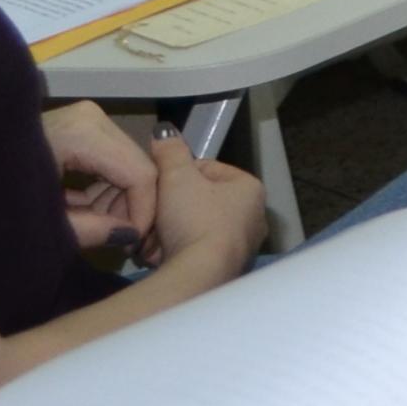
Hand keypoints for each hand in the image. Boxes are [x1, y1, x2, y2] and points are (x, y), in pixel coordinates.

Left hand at [41, 100, 164, 259]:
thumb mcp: (44, 222)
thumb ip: (92, 230)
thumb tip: (130, 237)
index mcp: (83, 134)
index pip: (138, 173)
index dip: (143, 212)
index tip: (134, 244)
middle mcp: (92, 117)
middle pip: (137, 165)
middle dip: (133, 205)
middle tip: (119, 238)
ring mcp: (86, 117)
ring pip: (127, 161)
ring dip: (119, 197)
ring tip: (99, 226)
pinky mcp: (80, 124)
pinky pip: (111, 157)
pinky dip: (105, 185)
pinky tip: (87, 209)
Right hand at [141, 133, 268, 283]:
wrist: (200, 273)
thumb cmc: (194, 218)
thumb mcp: (176, 177)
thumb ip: (171, 152)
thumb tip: (164, 132)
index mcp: (250, 188)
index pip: (207, 169)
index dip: (176, 175)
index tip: (157, 186)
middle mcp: (255, 216)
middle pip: (200, 202)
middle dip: (171, 209)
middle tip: (151, 215)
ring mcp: (244, 245)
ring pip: (196, 228)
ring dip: (171, 232)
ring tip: (151, 238)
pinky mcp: (229, 268)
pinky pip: (197, 252)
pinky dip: (178, 251)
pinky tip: (159, 256)